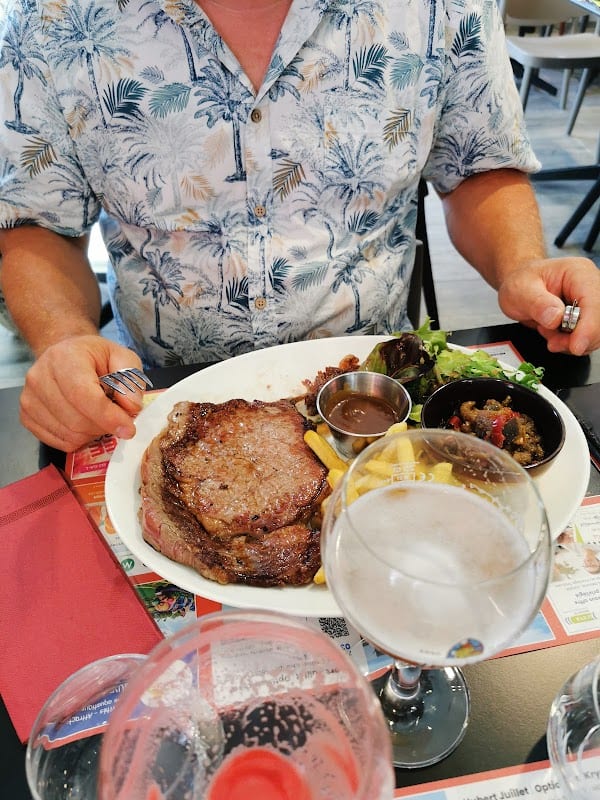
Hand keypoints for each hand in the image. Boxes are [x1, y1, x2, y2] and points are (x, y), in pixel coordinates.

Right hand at [19, 335, 147, 451]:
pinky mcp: (26, 416)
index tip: (128, 429)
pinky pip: (59, 442)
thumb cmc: (95, 358)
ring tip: (100, 417)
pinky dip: (79, 439)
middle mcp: (40, 377)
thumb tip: (131, 407)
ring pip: (69, 434)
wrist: (65, 355)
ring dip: (93, 433)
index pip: (83, 395)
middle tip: (117, 418)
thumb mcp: (121, 357)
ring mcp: (29, 398)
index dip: (107, 416)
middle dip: (104, 426)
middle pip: (76, 420)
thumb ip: (130, 379)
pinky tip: (85, 422)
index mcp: (64, 357)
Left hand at [497, 255, 599, 355]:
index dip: (589, 327)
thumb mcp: (521, 290)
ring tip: (547, 330)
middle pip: (599, 321)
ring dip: (571, 342)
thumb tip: (556, 318)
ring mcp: (590, 304)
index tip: (576, 345)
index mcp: (578, 273)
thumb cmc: (522, 282)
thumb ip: (538, 304)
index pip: (594, 302)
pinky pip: (586, 338)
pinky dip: (569, 343)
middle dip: (578, 338)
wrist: (519, 286)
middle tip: (553, 341)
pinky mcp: (586, 318)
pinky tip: (553, 333)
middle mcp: (590, 287)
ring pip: (594, 333)